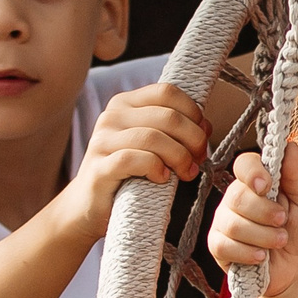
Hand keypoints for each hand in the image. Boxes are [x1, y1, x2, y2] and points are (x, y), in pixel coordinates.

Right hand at [75, 83, 208, 239]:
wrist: (92, 205)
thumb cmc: (130, 174)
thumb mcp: (153, 145)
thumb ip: (175, 129)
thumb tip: (205, 125)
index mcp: (125, 103)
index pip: (167, 92)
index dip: (193, 112)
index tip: (203, 135)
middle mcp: (111, 117)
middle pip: (167, 116)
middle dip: (193, 139)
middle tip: (198, 160)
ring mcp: (102, 142)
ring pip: (154, 137)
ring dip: (179, 157)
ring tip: (186, 173)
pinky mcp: (99, 168)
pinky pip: (135, 159)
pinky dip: (156, 168)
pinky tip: (161, 179)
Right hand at [207, 143, 297, 297]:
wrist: (297, 267)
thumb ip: (295, 175)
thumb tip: (291, 145)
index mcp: (256, 181)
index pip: (244, 164)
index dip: (252, 172)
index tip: (266, 185)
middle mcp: (236, 197)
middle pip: (237, 196)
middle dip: (264, 212)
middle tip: (282, 221)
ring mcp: (223, 221)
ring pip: (233, 223)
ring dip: (263, 236)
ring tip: (280, 241)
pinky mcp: (217, 245)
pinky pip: (224, 245)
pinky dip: (248, 253)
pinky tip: (261, 257)